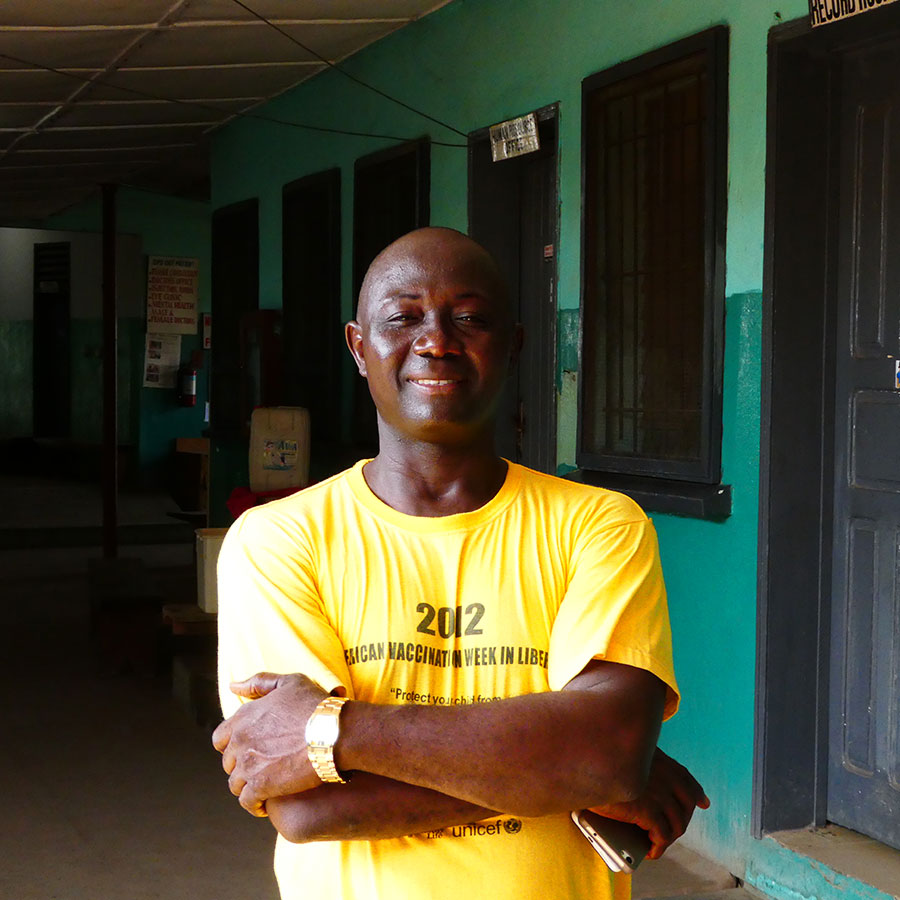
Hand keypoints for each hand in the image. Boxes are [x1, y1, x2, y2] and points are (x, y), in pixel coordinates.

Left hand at [212, 672, 328, 815]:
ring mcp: (248, 764)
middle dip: (242, 766)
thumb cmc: (315, 705)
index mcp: (244, 717)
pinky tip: (266, 804)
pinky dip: (254, 805)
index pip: (221, 738)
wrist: (334, 732)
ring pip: (235, 784)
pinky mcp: (260, 786)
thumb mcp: (289, 682)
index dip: (233, 746)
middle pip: (228, 762)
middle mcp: (241, 740)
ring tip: (265, 788)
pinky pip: (247, 802)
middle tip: (263, 768)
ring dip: (248, 786)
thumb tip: (233, 686)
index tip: (249, 750)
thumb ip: (259, 682)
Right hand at [588, 748, 708, 859]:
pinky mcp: (647, 809)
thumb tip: (640, 786)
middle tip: (668, 833)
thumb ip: (635, 764)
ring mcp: (657, 791)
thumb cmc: (593, 758)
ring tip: (656, 844)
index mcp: (656, 758)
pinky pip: (663, 835)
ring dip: (669, 838)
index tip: (701, 802)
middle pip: (686, 804)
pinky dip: (659, 847)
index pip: (684, 776)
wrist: (581, 760)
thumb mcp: (619, 755)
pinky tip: (651, 851)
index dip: (695, 792)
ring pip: (677, 823)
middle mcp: (663, 773)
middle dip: (681, 821)